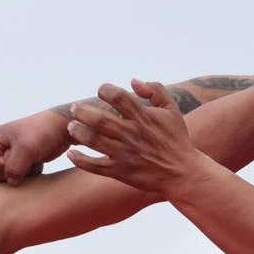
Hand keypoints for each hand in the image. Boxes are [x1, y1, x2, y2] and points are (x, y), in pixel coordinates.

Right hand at [0, 110, 72, 185]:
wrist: (62, 127)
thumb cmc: (43, 132)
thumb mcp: (26, 149)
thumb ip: (14, 168)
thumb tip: (11, 182)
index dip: (4, 167)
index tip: (20, 158)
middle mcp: (1, 146)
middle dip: (14, 171)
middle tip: (28, 161)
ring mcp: (13, 153)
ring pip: (11, 176)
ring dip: (24, 173)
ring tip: (34, 160)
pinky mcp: (25, 159)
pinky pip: (22, 175)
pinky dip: (31, 172)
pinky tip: (39, 162)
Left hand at [65, 80, 204, 194]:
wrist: (182, 173)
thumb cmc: (176, 139)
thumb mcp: (172, 110)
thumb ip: (156, 90)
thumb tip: (133, 81)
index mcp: (144, 117)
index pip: (119, 97)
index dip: (105, 90)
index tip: (102, 91)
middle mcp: (132, 134)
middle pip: (100, 119)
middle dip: (82, 111)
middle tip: (75, 108)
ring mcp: (125, 154)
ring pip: (94, 141)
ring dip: (78, 132)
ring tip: (71, 127)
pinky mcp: (120, 171)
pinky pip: (94, 166)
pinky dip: (80, 160)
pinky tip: (72, 154)